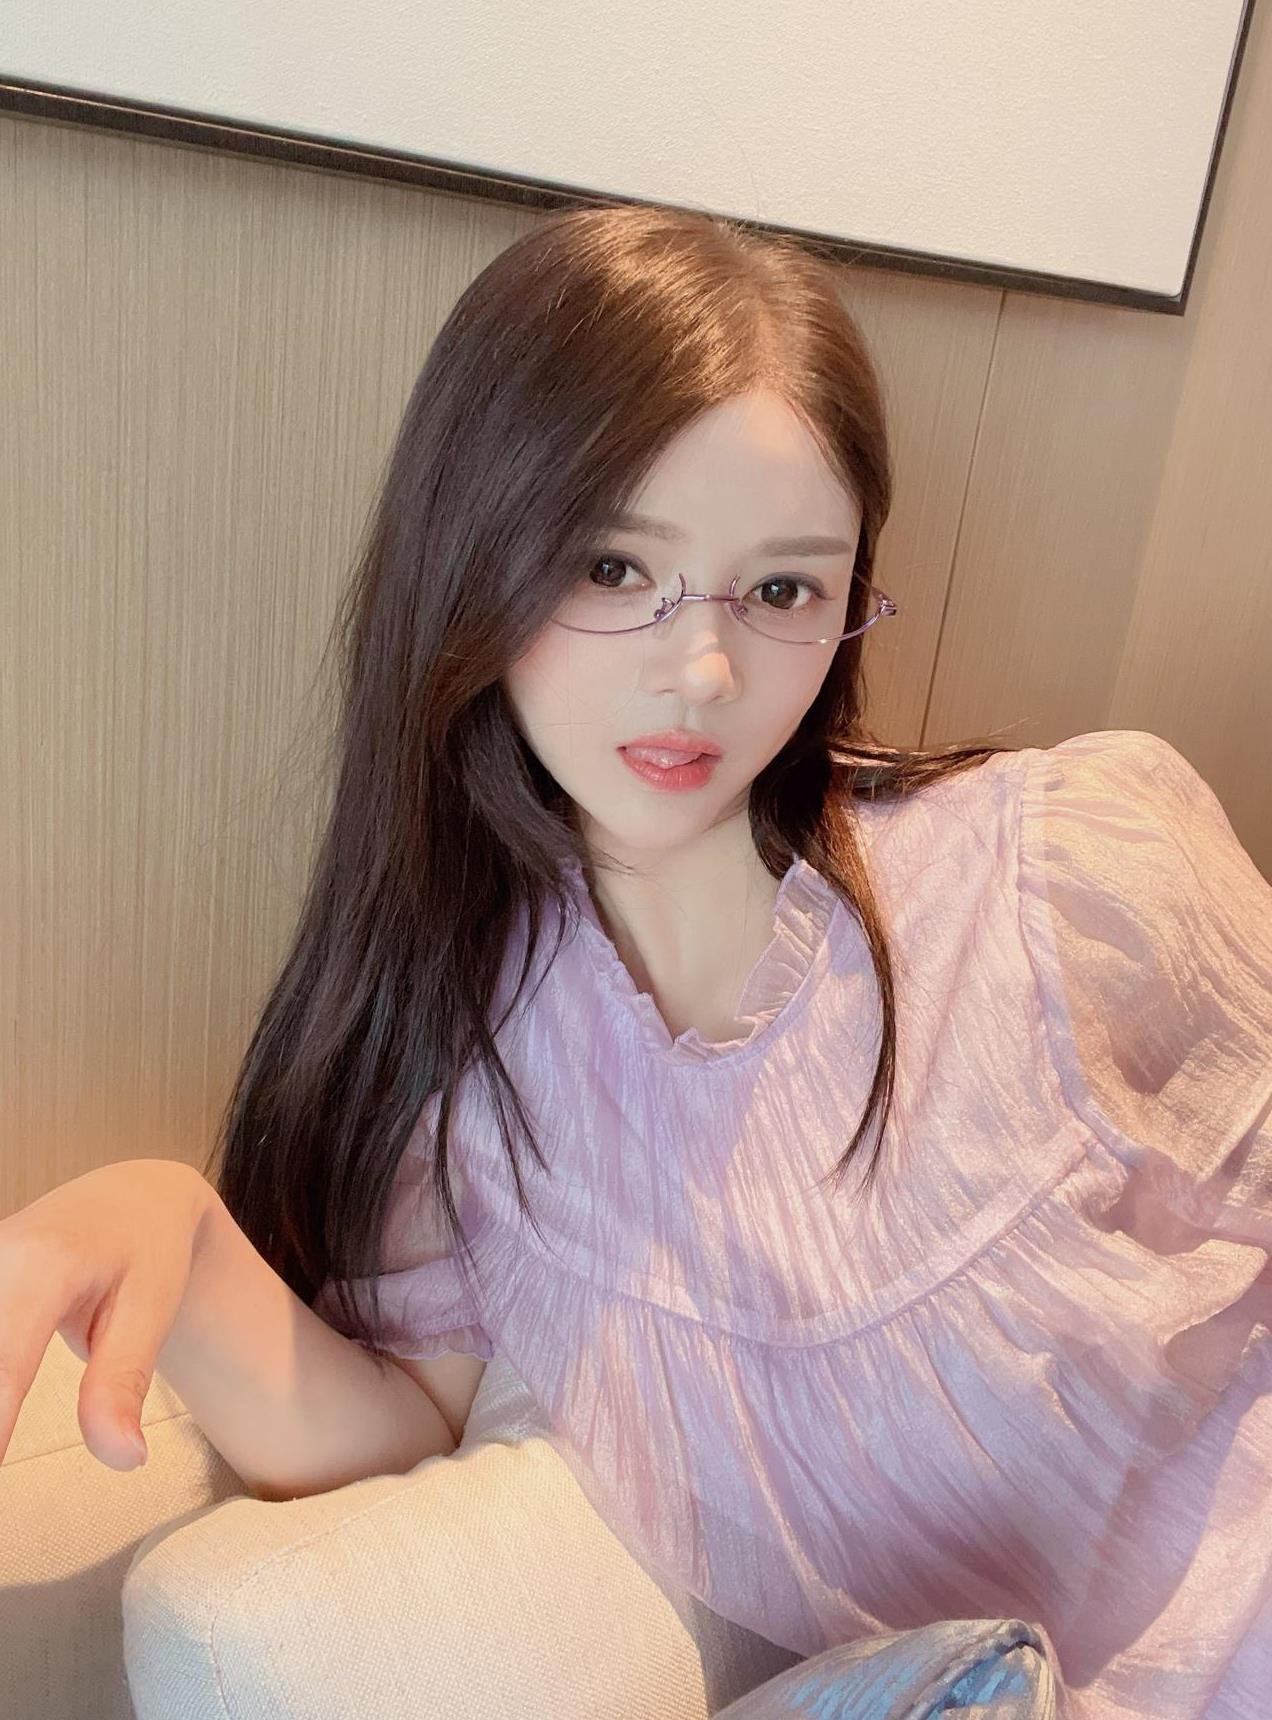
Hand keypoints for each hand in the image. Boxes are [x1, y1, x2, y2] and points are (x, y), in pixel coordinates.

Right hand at [0, 1158, 212, 1471]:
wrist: (132, 1198)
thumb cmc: (148, 1251)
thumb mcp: (150, 1311)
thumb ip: (123, 1383)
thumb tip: (124, 1457)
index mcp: (46, 1262)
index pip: (6, 1363)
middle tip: (11, 1455)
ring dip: (0, 1392)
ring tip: (12, 1437)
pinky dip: (0, 1370)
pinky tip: (10, 1397)